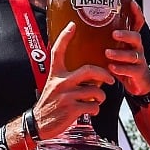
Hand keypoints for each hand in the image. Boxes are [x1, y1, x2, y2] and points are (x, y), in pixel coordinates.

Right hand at [32, 21, 115, 139]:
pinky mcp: (72, 109)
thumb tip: (88, 74)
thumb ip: (67, 77)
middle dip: (104, 74)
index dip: (65, 37)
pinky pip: (93, 106)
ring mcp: (66, 96)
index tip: (72, 25)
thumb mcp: (53, 86)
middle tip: (110, 78)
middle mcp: (60, 82)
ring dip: (100, 97)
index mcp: (55, 74)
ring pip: (95, 91)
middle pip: (89, 70)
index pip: (58, 51)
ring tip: (97, 100)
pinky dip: (95, 109)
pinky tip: (91, 110)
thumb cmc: (50, 104)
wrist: (39, 124)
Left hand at [106, 1, 149, 95]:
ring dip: (120, 53)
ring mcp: (139, 61)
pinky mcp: (138, 73)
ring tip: (108, 53)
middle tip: (114, 34)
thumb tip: (82, 30)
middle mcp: (136, 48)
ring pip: (133, 54)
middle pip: (137, 37)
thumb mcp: (115, 51)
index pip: (137, 24)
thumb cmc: (123, 65)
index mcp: (131, 41)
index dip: (136, 14)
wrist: (138, 85)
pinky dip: (121, 68)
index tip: (131, 3)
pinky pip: (132, 70)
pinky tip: (111, 68)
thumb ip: (104, 42)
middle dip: (126, 34)